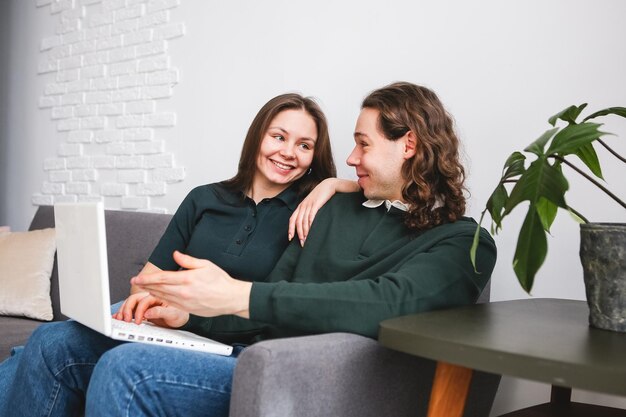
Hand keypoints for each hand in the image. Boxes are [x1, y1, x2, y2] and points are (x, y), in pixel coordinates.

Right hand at [113, 292, 188, 327]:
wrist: (180, 319)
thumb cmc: (179, 315)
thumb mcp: (173, 314)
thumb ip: (160, 312)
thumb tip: (147, 313)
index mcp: (158, 296)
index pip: (144, 301)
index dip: (139, 311)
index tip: (138, 321)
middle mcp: (150, 298)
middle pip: (134, 299)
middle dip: (127, 309)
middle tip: (125, 320)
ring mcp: (145, 304)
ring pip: (130, 303)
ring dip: (123, 310)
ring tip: (119, 319)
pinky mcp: (142, 310)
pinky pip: (130, 309)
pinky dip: (123, 313)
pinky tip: (117, 317)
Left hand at [130, 251, 251, 318]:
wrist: (231, 298)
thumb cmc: (221, 281)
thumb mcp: (205, 264)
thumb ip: (188, 260)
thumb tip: (176, 254)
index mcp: (187, 279)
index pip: (162, 278)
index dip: (147, 278)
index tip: (138, 277)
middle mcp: (183, 292)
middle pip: (159, 288)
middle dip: (145, 285)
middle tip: (135, 281)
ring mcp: (185, 302)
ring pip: (163, 297)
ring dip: (151, 292)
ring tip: (143, 288)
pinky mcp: (188, 309)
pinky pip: (170, 304)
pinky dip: (161, 299)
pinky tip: (157, 296)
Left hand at [289, 178, 358, 245]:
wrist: (329, 185)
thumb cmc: (321, 196)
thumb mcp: (312, 203)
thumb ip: (309, 211)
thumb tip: (308, 223)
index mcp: (301, 206)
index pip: (292, 219)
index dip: (290, 229)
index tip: (290, 238)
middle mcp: (303, 206)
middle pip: (297, 222)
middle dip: (299, 234)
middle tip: (302, 243)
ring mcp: (309, 205)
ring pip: (303, 221)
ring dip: (304, 232)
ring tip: (306, 240)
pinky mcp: (315, 204)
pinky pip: (311, 216)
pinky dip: (310, 225)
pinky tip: (311, 231)